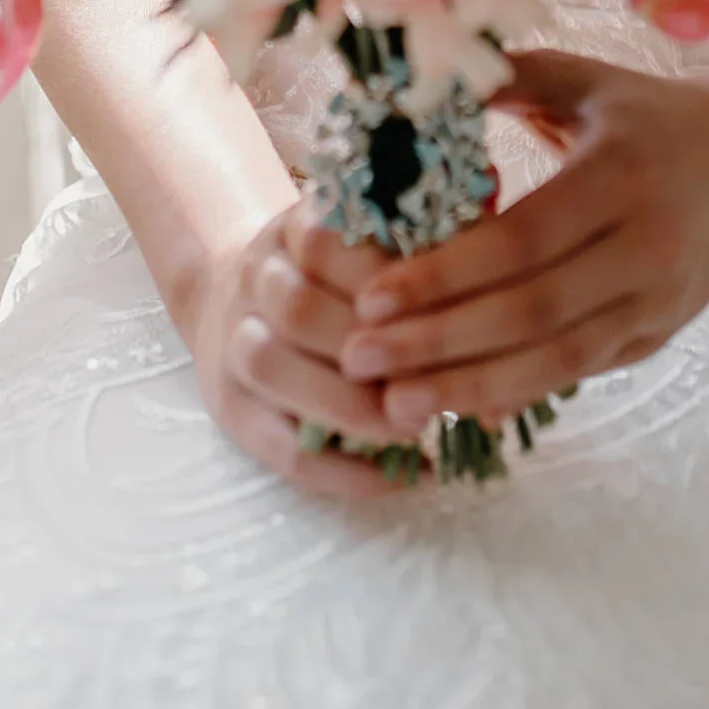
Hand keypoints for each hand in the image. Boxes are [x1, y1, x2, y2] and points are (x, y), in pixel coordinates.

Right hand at [187, 203, 410, 493]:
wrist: (227, 291)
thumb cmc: (328, 273)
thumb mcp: (359, 243)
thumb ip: (413, 256)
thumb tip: (482, 292)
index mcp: (292, 231)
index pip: (325, 242)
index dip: (381, 278)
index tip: (436, 305)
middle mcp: (254, 280)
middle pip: (298, 310)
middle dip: (367, 349)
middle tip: (430, 377)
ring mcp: (233, 343)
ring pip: (273, 369)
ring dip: (347, 406)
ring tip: (410, 428)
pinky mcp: (231, 410)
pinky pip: (280, 447)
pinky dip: (340, 471)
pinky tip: (394, 477)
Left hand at [340, 50, 708, 438]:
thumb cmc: (646, 116)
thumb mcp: (585, 79)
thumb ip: (507, 78)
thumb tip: (411, 81)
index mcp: (623, 174)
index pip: (523, 240)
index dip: (446, 275)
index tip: (370, 297)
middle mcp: (648, 246)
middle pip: (534, 311)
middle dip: (440, 342)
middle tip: (358, 357)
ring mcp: (658, 301)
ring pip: (558, 359)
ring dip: (472, 386)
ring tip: (394, 402)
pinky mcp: (657, 337)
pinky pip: (579, 372)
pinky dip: (518, 393)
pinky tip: (458, 405)